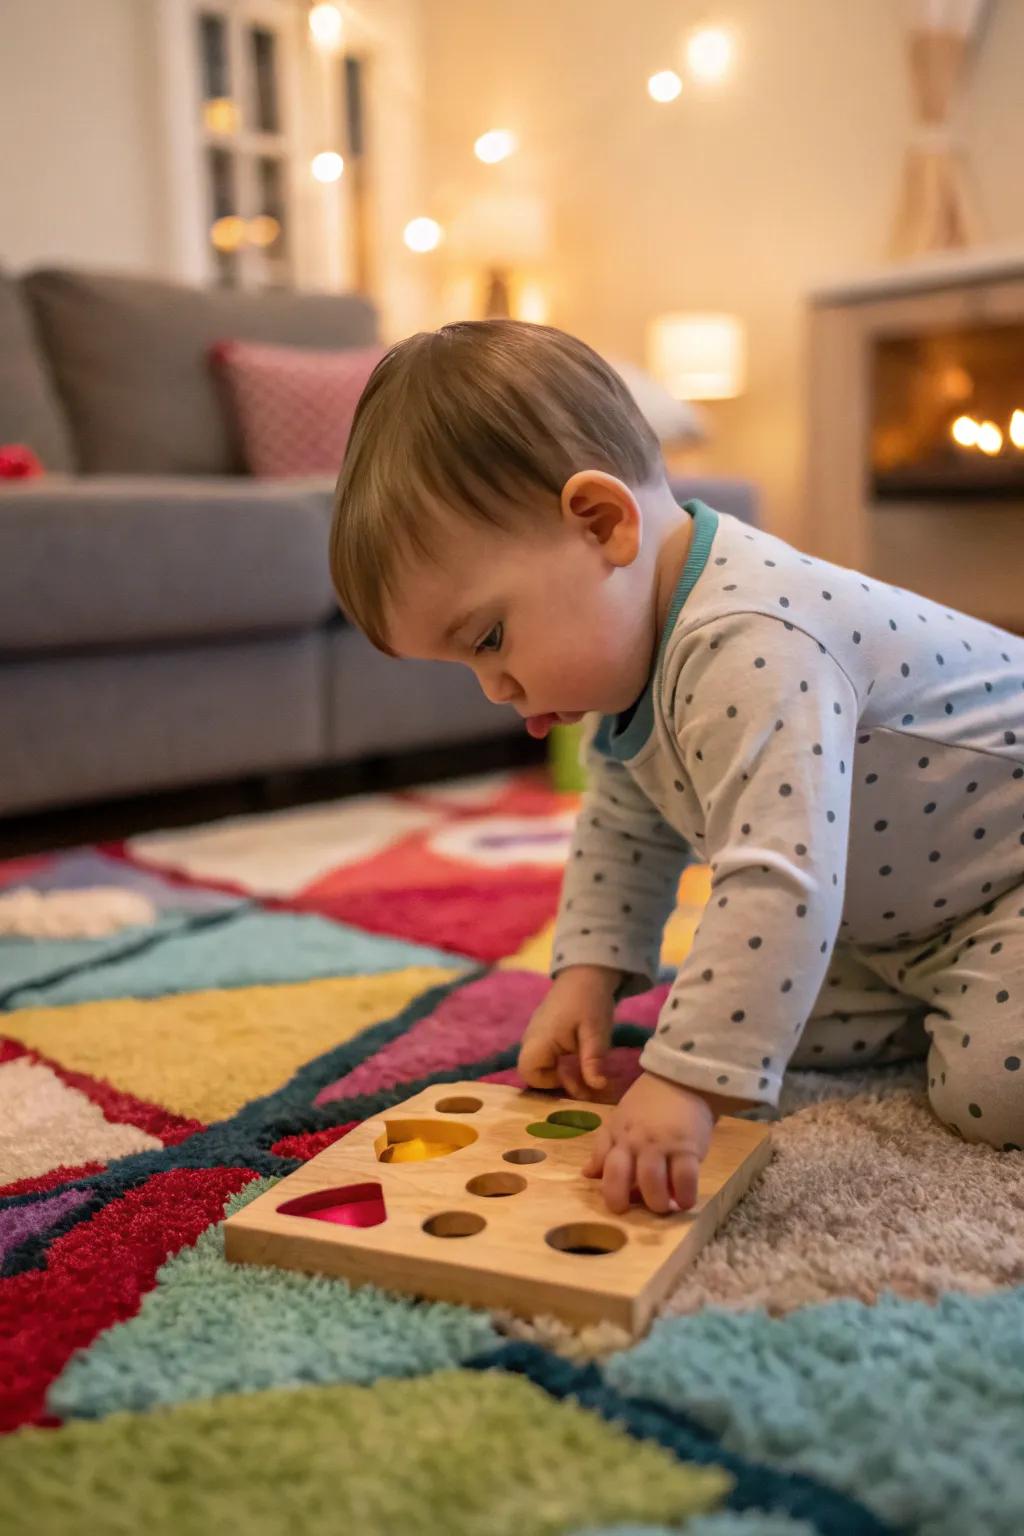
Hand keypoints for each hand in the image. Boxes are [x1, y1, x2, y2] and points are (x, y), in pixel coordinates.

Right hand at [518, 965, 618, 1097]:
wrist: (587, 972)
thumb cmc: (590, 1001)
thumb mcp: (596, 1033)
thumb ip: (593, 1060)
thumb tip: (597, 1087)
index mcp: (539, 1039)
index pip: (528, 1073)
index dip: (548, 1083)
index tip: (572, 1076)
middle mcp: (531, 1037)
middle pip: (533, 1071)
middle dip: (559, 1081)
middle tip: (586, 1081)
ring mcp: (535, 1033)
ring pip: (540, 1063)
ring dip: (561, 1072)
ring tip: (585, 1070)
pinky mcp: (543, 1030)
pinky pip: (545, 1054)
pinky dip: (560, 1061)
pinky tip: (580, 1056)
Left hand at [583, 1071, 714, 1213]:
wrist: (682, 1079)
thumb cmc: (649, 1102)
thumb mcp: (620, 1120)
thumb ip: (605, 1148)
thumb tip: (587, 1174)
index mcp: (616, 1134)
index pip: (602, 1164)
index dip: (607, 1189)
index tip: (617, 1205)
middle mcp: (634, 1141)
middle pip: (619, 1177)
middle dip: (622, 1201)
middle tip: (634, 1212)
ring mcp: (660, 1144)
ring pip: (651, 1183)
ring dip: (656, 1203)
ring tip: (664, 1206)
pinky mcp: (687, 1147)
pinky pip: (685, 1179)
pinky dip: (684, 1196)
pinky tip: (684, 1201)